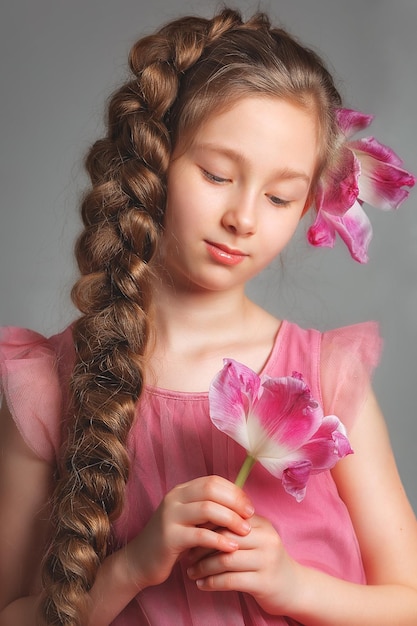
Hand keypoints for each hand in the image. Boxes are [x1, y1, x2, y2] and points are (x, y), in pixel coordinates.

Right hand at [126, 475, 253, 590]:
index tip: (248, 506)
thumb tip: (240, 505)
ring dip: (231, 519)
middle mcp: (174, 499)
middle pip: (211, 490)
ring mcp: (170, 516)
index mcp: (181, 491)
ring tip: (245, 532)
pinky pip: (200, 535)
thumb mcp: (189, 520)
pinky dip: (219, 540)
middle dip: (235, 502)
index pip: (213, 481)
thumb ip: (208, 509)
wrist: (140, 561)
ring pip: (207, 509)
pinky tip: (231, 547)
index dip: (234, 491)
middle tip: (250, 517)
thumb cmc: (172, 541)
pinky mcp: (169, 537)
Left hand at [186, 514, 297, 615]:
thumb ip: (236, 528)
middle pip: (225, 538)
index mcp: (262, 524)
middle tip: (187, 554)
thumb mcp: (256, 538)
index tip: (191, 533)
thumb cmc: (267, 560)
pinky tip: (201, 584)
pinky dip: (211, 583)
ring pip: (225, 560)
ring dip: (203, 567)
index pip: (228, 518)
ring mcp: (266, 561)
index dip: (206, 526)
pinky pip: (230, 581)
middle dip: (202, 547)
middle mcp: (266, 539)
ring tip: (191, 572)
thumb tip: (202, 520)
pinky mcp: (264, 583)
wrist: (294, 587)